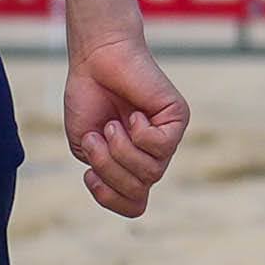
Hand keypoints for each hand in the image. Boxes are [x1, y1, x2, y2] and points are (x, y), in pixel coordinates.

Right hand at [62, 35, 190, 216]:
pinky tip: (134, 114)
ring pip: (152, 172)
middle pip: (138, 191)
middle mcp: (153, 155)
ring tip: (112, 125)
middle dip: (109, 169)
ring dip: (121, 150)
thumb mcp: (87, 147)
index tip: (89, 174)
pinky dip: (139, 133)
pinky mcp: (177, 118)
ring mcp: (167, 138)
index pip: (134, 205)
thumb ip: (106, 172)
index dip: (110, 198)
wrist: (95, 60)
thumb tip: (140, 187)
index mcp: (131, 165)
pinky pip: (162, 146)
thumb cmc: (89, 98)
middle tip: (96, 137)